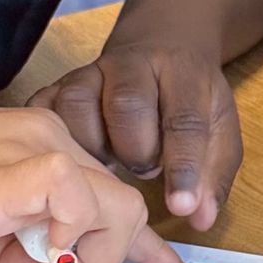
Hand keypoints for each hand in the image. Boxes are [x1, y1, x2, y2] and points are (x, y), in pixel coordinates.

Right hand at [0, 106, 194, 262]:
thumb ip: (16, 241)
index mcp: (34, 144)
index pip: (110, 193)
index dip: (142, 245)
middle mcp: (45, 134)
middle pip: (125, 208)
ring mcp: (33, 147)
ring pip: (116, 209)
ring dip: (80, 261)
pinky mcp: (16, 169)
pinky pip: (82, 205)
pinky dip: (66, 243)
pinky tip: (25, 252)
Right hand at [32, 42, 241, 232]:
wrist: (159, 44)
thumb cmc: (188, 95)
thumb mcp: (218, 128)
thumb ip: (213, 175)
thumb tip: (200, 218)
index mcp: (181, 72)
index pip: (184, 120)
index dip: (183, 167)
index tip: (181, 206)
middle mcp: (132, 65)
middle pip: (126, 106)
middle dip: (137, 151)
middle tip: (146, 168)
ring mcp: (91, 72)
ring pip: (77, 104)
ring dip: (93, 148)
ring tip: (110, 164)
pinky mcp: (60, 83)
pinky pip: (44, 109)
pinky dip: (55, 141)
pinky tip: (73, 160)